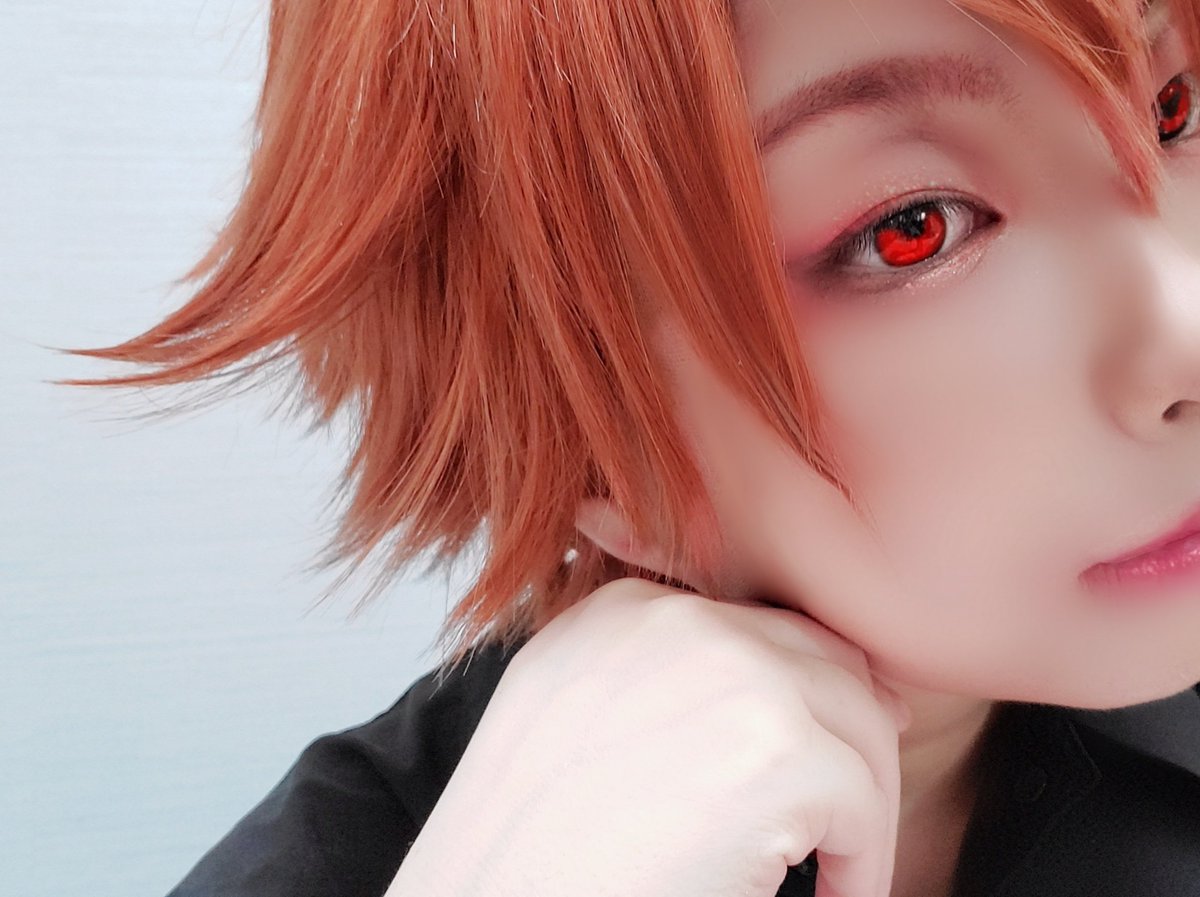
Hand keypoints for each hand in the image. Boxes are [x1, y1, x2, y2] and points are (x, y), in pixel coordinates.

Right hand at [388, 576, 910, 896]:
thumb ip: (652, 680)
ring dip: (861, 802)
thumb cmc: (525, 850)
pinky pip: (866, 800)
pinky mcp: (783, 751)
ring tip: (839, 866)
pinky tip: (834, 895)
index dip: (802, 692)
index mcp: (623, 612)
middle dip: (847, 735)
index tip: (822, 750)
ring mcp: (734, 677)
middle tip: (851, 811)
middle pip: (821, 660)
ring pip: (859, 724)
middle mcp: (680, 623)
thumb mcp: (568, 720)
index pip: (756, 627)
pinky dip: (864, 861)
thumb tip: (770, 690)